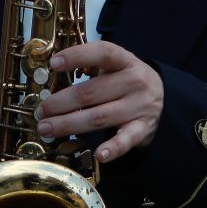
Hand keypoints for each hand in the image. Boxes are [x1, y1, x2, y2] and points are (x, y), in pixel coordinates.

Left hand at [37, 41, 163, 163]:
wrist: (166, 98)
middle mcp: (134, 82)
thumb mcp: (116, 66)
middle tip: (41, 110)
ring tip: (46, 128)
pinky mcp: (142, 128)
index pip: (103, 53)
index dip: (78, 56)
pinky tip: (98, 154)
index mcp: (125, 61)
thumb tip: (53, 75)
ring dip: (69, 124)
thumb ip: (91, 67)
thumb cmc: (128, 80)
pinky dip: (113, 148)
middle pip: (92, 92)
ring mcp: (139, 106)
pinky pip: (126, 140)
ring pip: (100, 117)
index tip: (54, 63)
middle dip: (61, 102)